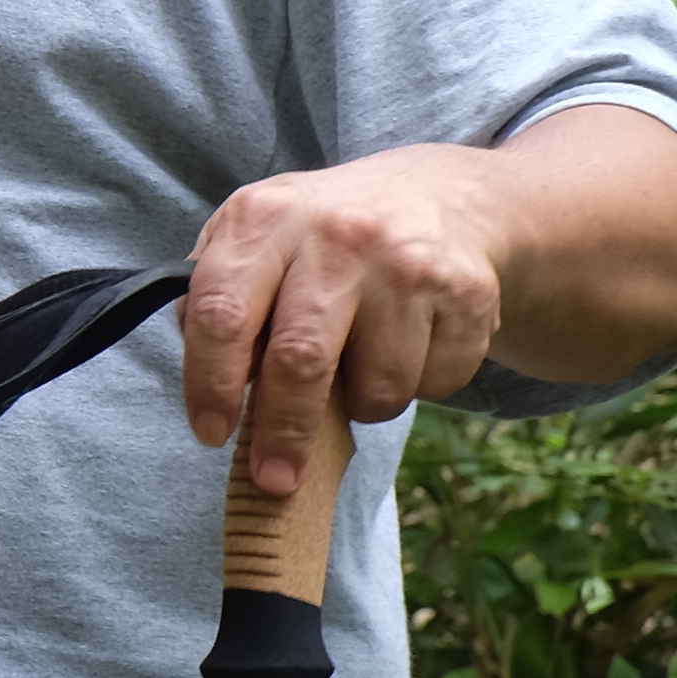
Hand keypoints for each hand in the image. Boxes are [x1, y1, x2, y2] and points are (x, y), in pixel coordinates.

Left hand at [178, 145, 517, 502]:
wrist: (439, 198)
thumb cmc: (320, 239)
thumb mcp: (254, 241)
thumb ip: (219, 303)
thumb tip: (215, 389)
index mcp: (262, 219)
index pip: (220, 314)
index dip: (210, 384)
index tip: (210, 432)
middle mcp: (334, 236)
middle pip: (300, 360)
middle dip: (283, 433)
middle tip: (276, 478)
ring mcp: (406, 264)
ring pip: (377, 386)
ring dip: (361, 403)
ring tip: (357, 365)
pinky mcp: (468, 294)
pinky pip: (433, 384)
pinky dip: (415, 387)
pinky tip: (408, 344)